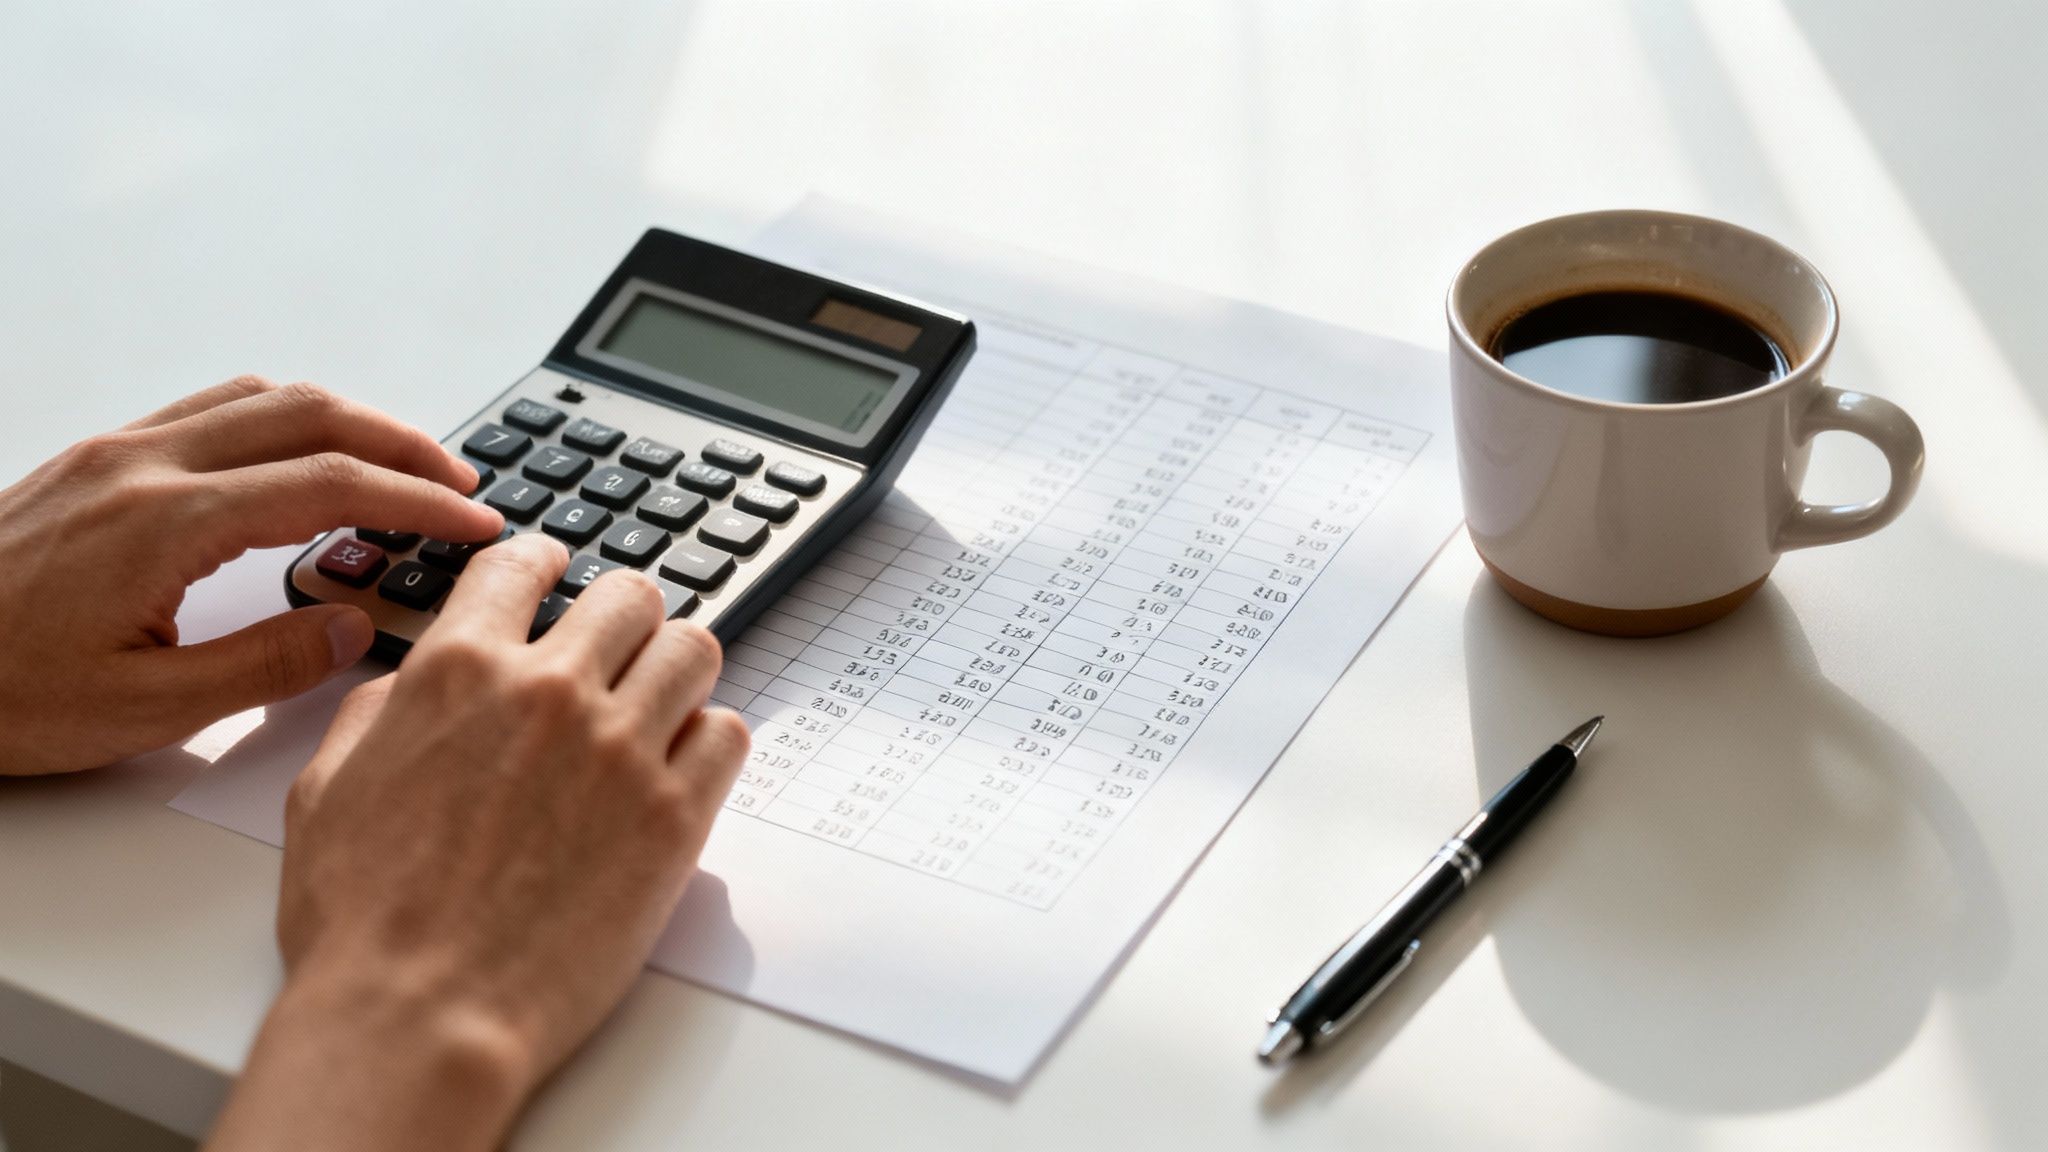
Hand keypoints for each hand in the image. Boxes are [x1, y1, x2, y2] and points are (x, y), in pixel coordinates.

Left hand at [0, 377, 501, 774]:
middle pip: (309, 413)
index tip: (474, 521)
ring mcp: (113, 452)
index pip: (329, 485)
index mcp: (162, 523)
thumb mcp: (141, 711)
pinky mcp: (94, 460)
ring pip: (262, 396)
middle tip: (461, 483)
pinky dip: (286, 420)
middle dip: (402, 441)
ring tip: (400, 466)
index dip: (418, 501)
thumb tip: (352, 627)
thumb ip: (263, 667)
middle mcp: (140, 465)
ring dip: (347, 420)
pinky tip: (306, 459)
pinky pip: (213, 408)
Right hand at [207, 534, 748, 1151]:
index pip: (521, 566)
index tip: (556, 565)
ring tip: (661, 697)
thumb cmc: (363, 920)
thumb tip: (411, 684)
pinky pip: (727, 736)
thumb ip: (377, 713)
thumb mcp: (327, 790)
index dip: (542, 559)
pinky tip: (680, 764)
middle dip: (624, 614)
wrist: (420, 1014)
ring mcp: (621, 750)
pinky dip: (708, 741)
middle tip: (619, 643)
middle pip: (631, 596)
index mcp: (459, 672)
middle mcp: (549, 693)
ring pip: (693, 651)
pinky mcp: (675, 815)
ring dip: (677, 667)